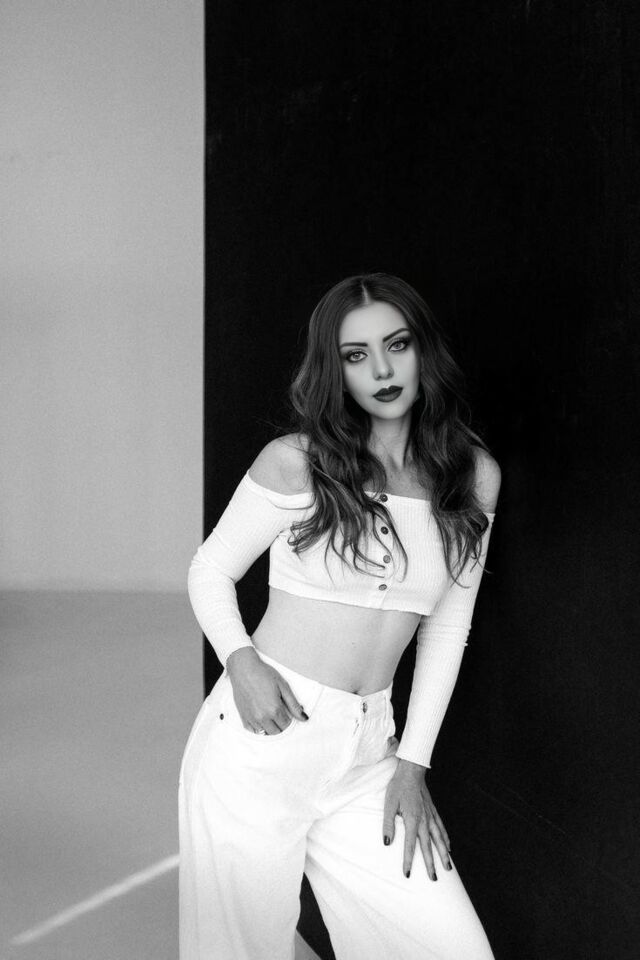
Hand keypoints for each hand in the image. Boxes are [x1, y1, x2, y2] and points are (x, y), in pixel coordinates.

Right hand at [225, 647, 308, 734]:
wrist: (243, 669)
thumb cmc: (263, 674)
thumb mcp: (283, 686)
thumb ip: (294, 704)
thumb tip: (304, 717)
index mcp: (274, 709)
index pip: (286, 725)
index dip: (289, 719)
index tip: (287, 712)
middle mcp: (262, 717)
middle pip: (276, 732)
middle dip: (280, 725)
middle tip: (279, 714)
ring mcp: (252, 718)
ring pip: (265, 733)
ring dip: (270, 727)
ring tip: (270, 715)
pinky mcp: (243, 717)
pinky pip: (252, 732)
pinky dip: (258, 729)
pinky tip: (261, 719)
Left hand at [382, 759, 451, 880]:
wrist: (412, 770)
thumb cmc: (398, 786)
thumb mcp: (388, 804)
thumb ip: (388, 824)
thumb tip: (386, 843)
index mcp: (412, 820)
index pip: (410, 845)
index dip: (408, 861)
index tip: (407, 874)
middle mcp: (424, 820)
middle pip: (428, 846)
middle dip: (431, 864)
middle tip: (434, 879)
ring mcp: (430, 816)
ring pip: (439, 839)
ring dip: (443, 854)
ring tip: (448, 869)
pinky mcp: (433, 811)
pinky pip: (441, 828)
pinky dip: (445, 839)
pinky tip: (448, 847)